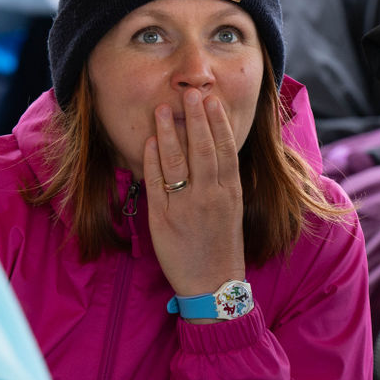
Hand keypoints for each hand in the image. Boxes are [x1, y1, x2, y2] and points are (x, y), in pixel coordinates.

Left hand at [141, 88, 246, 303]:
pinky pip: (157, 184)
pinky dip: (152, 161)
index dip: (218, 124)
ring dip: (169, 133)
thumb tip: (212, 152)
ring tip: (163, 109)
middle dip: (196, 119)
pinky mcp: (163, 219)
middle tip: (190, 93)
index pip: (225, 150)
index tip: (211, 101)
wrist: (213, 286)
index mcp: (230, 194)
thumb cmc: (222, 247)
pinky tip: (148, 142)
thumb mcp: (231, 211)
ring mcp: (186, 208)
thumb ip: (222, 183)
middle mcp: (210, 197)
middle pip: (203, 150)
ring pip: (177, 162)